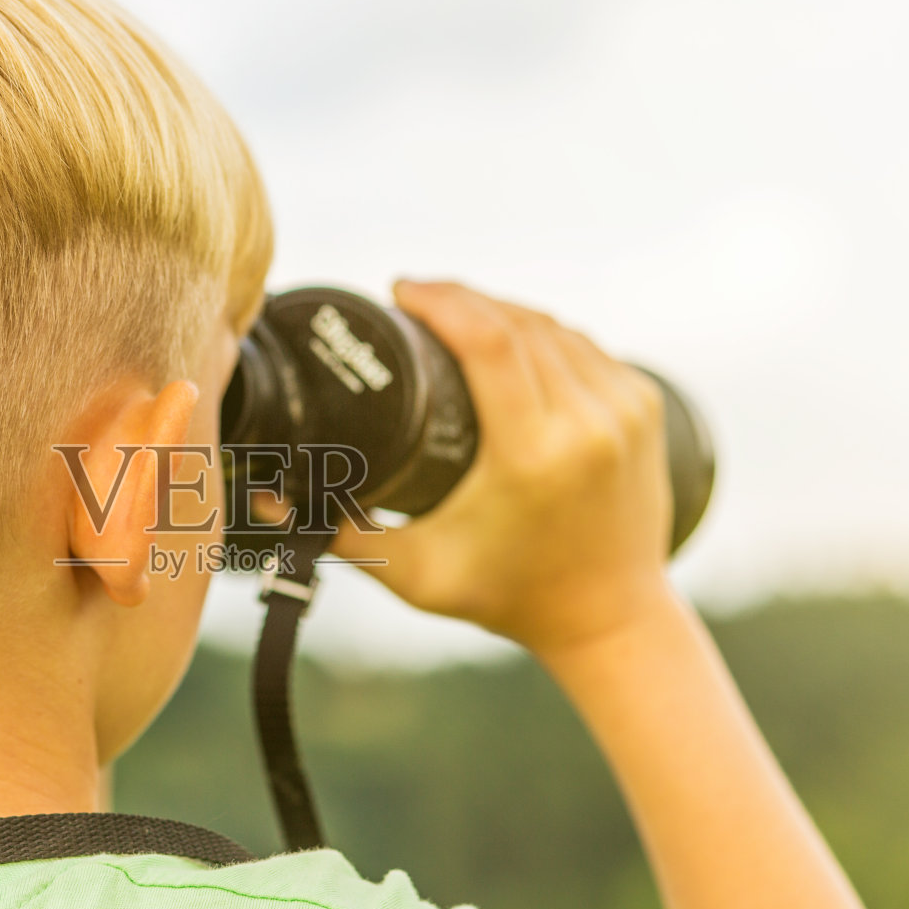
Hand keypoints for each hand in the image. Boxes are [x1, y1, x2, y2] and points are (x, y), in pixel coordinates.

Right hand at [333, 280, 673, 655]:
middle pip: (517, 320)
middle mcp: (587, 423)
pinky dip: (543, 331)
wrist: (609, 618)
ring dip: (502, 309)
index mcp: (533, 455)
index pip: (488, 339)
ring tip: (456, 314)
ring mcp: (624, 410)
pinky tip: (511, 331)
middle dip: (462, 298)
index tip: (401, 290)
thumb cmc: (507, 597)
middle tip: (417, 300)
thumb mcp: (416, 571)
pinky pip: (585, 344)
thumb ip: (337, 533)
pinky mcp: (645, 406)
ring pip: (553, 325)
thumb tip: (263, 496)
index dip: (440, 300)